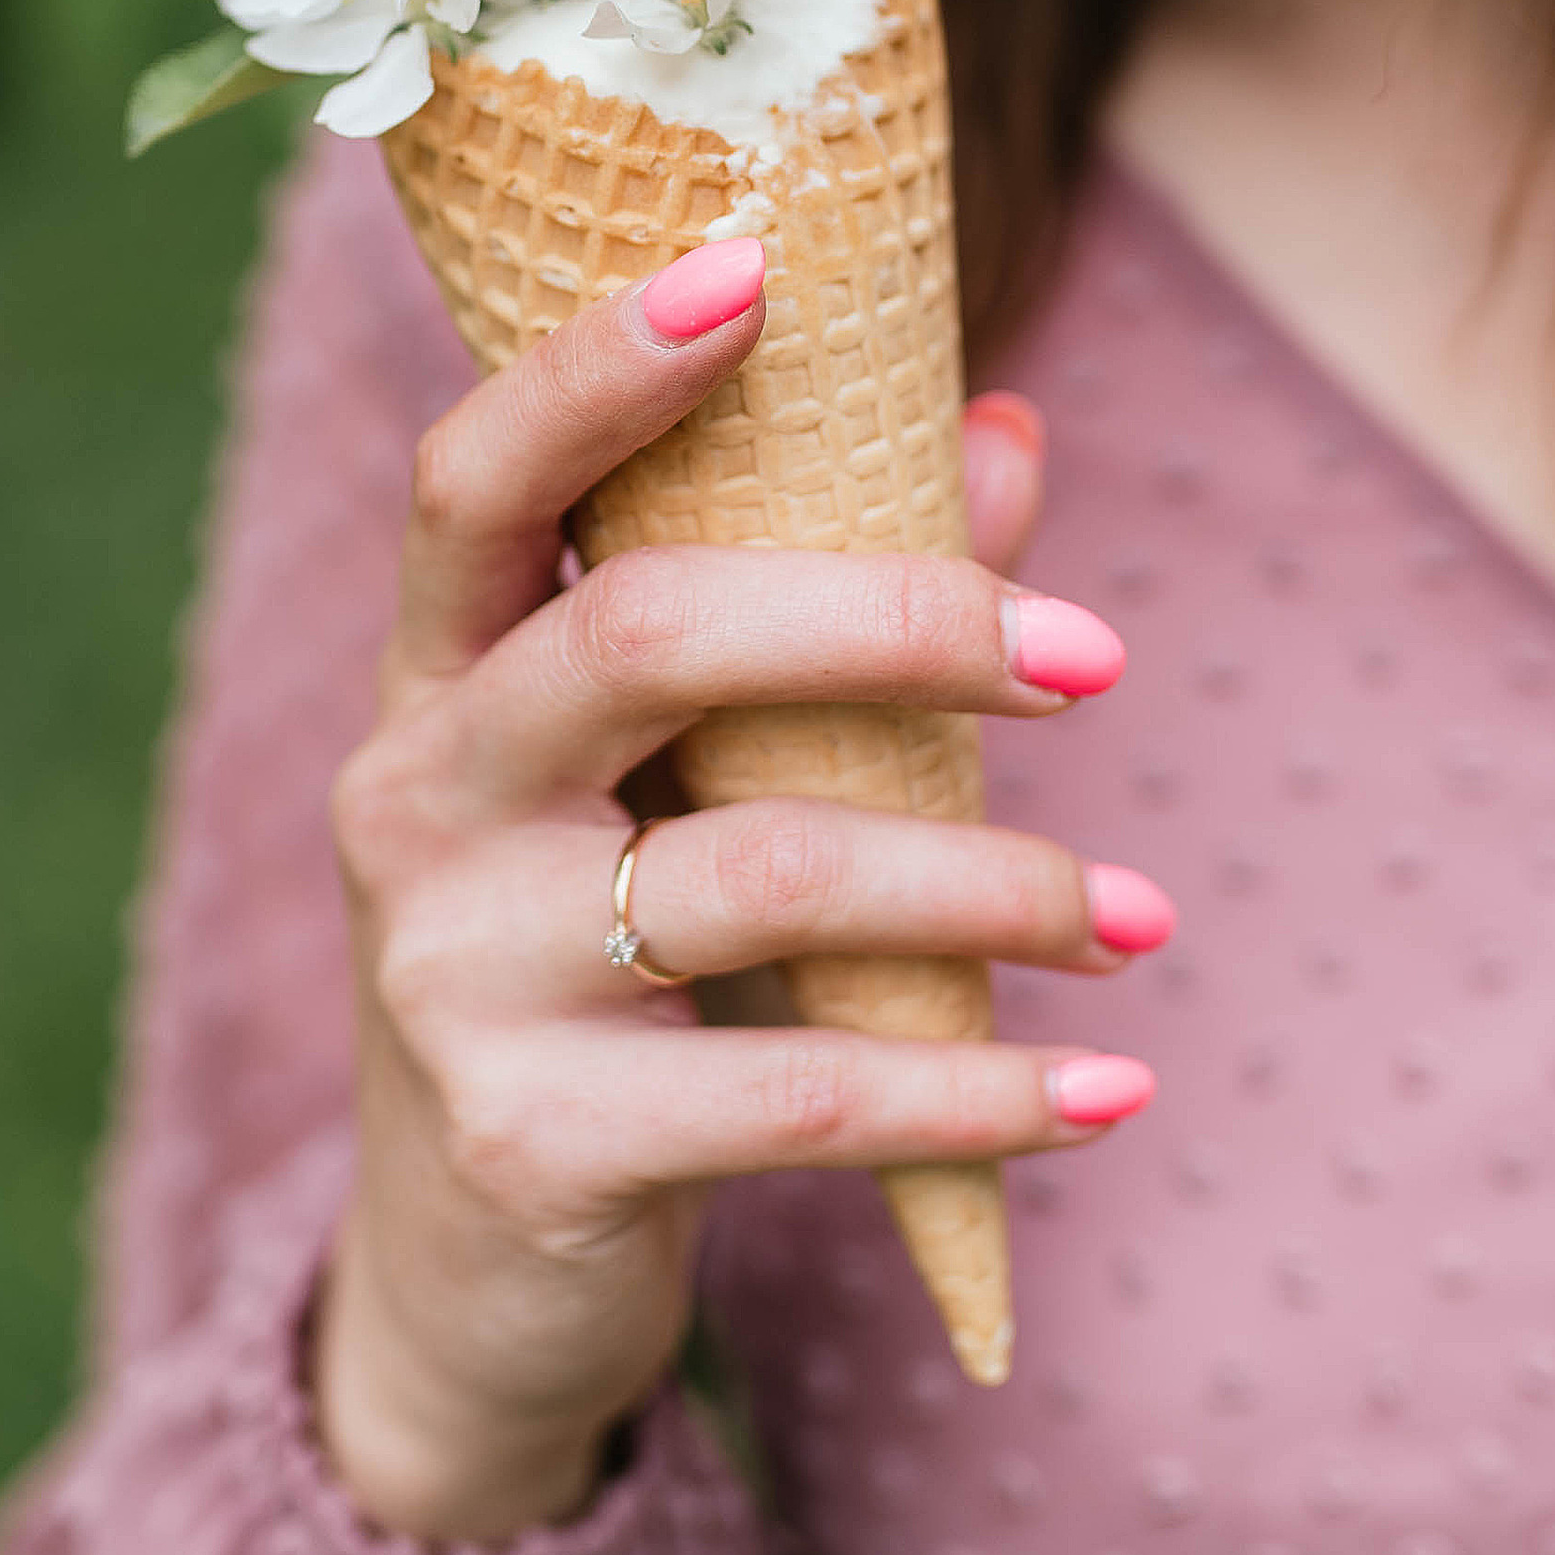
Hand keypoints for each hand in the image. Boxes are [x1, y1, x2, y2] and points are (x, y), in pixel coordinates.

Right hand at [316, 238, 1171, 1541]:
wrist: (473, 1286)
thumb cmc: (608, 973)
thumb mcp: (676, 790)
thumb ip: (821, 612)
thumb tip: (1012, 430)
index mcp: (437, 680)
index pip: (477, 479)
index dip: (595, 366)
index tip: (755, 268)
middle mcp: (411, 800)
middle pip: (647, 630)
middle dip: (901, 618)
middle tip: (1101, 655)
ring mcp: (455, 977)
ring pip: (762, 867)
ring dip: (992, 880)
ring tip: (1142, 912)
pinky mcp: (531, 1145)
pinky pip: (802, 1092)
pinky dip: (982, 1090)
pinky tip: (1113, 1090)